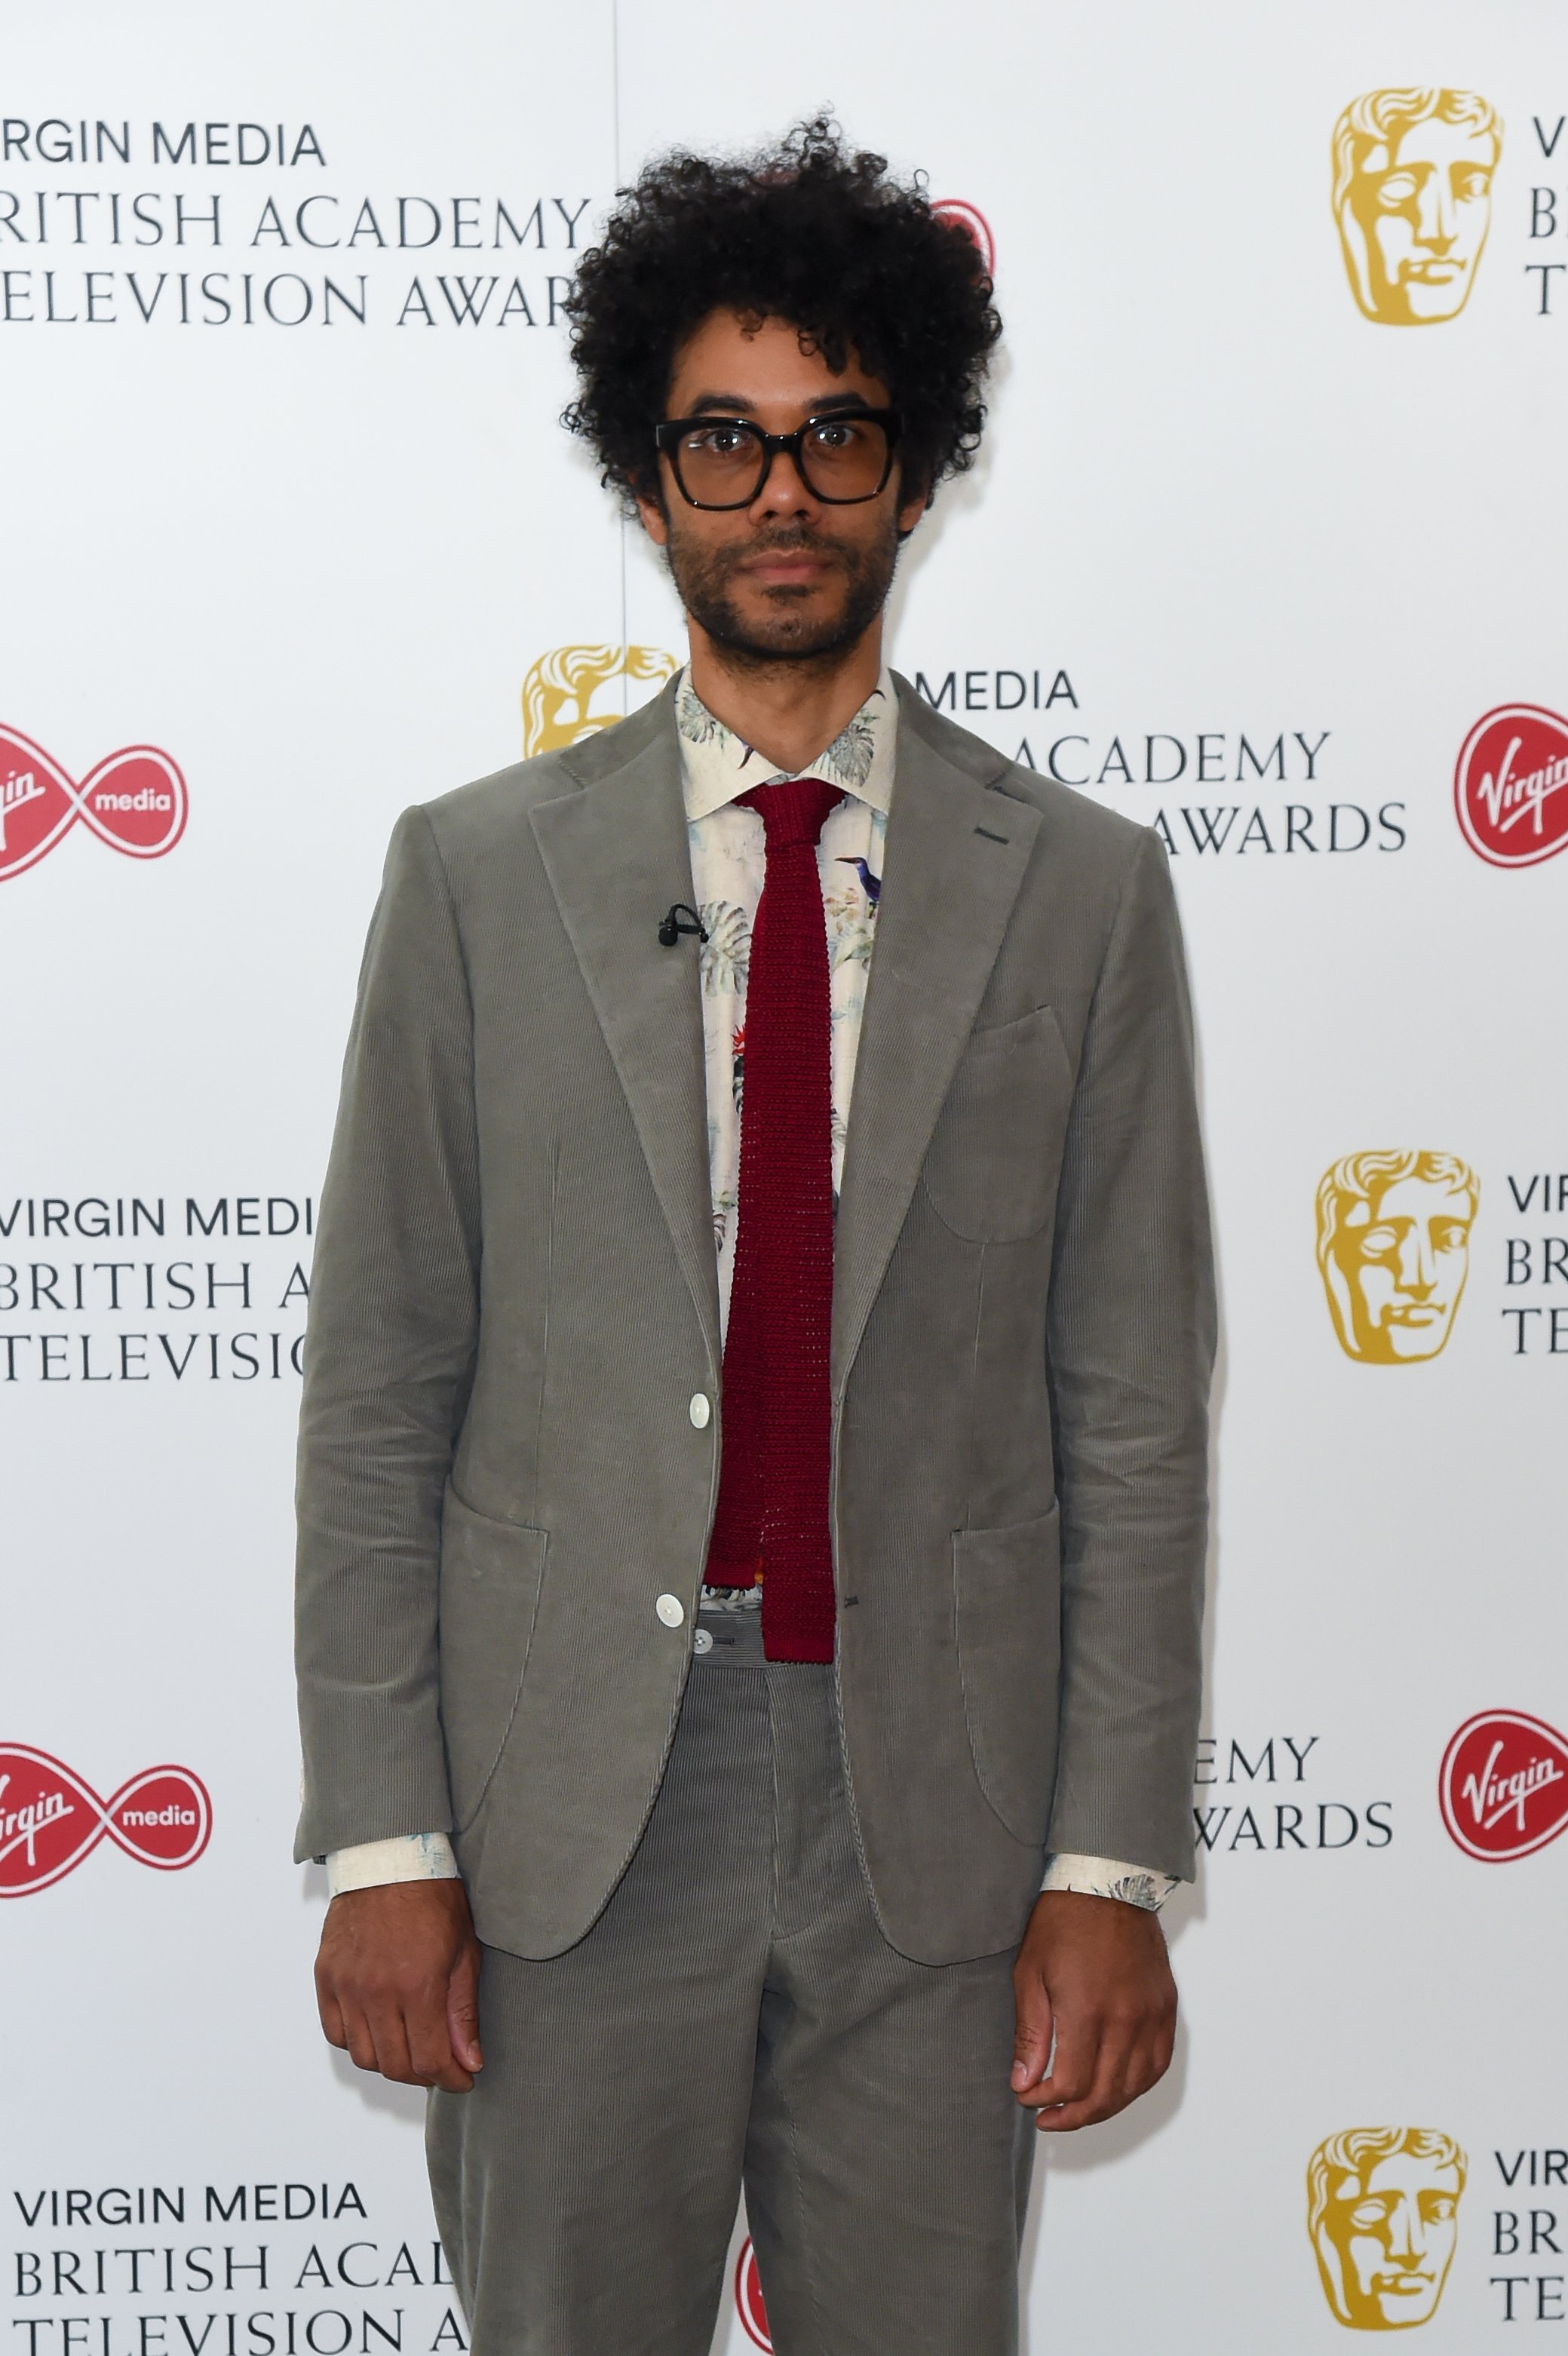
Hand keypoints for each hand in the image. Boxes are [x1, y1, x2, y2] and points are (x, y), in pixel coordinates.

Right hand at [314, 1879, 483, 2092]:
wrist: (389, 1859)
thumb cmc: (433, 1898)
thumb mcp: (463, 1951)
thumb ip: (463, 2011)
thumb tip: (469, 2060)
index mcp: (417, 1984)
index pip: (430, 2059)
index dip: (450, 2078)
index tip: (463, 2078)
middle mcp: (376, 1991)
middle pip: (396, 2065)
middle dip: (425, 2076)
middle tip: (442, 2066)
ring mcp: (346, 1985)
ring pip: (364, 2055)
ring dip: (392, 2062)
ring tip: (413, 2049)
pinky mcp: (326, 1977)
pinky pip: (337, 2032)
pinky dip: (358, 2042)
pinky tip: (380, 2031)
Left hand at [1010, 1888, 1175, 2130]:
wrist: (1108, 1884)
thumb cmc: (1063, 1923)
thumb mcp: (1030, 1973)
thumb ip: (1031, 2034)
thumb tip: (1025, 2082)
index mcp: (1087, 2011)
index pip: (1072, 2083)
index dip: (1046, 2100)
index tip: (1027, 2097)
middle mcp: (1125, 2019)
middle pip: (1105, 2094)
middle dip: (1072, 2116)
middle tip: (1047, 2119)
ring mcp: (1151, 2015)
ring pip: (1134, 2086)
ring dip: (1105, 2106)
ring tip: (1078, 2110)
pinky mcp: (1166, 2008)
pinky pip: (1158, 2063)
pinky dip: (1137, 2085)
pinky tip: (1116, 2088)